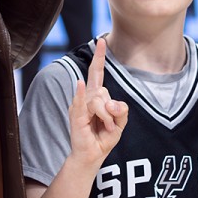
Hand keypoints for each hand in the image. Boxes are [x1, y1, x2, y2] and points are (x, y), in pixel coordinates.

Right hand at [67, 37, 128, 163]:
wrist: (91, 156)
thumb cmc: (103, 138)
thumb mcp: (120, 124)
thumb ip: (121, 110)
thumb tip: (110, 103)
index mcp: (96, 97)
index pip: (97, 73)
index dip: (99, 58)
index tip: (100, 41)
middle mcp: (86, 98)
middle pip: (102, 90)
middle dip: (111, 108)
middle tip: (110, 124)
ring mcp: (79, 105)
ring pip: (99, 100)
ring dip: (107, 118)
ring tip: (104, 128)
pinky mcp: (77, 115)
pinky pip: (82, 101)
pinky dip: (81, 93)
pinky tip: (79, 83)